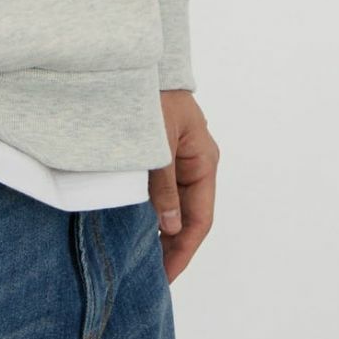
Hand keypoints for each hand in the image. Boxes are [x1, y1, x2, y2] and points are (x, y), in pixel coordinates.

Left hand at [149, 89, 217, 283]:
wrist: (136, 61)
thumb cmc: (152, 95)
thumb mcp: (157, 142)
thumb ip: (163, 185)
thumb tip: (170, 227)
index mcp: (204, 161)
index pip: (200, 219)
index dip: (183, 250)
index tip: (165, 276)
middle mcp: (195, 163)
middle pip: (188, 217)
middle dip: (171, 247)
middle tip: (150, 277)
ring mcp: (178, 159)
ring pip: (173, 207)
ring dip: (160, 232)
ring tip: (141, 260)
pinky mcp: (159, 154)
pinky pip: (160, 191)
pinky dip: (149, 211)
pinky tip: (135, 226)